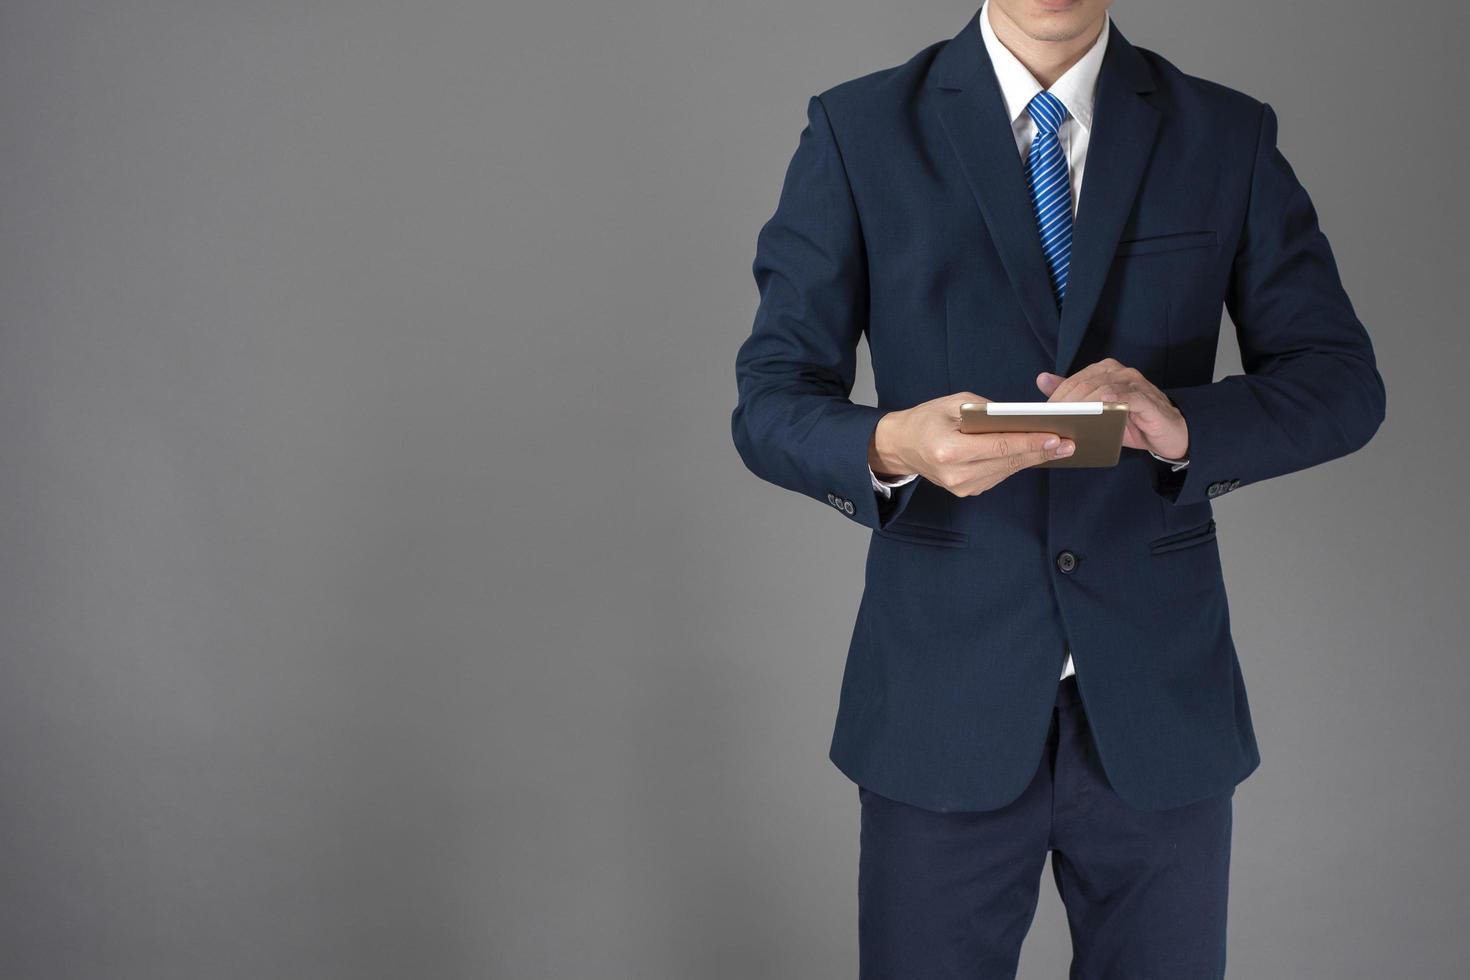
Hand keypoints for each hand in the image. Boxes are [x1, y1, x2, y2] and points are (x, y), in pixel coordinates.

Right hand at [869, 392, 1074, 496]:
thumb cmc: (926, 419)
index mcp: (949, 450)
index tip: (1055, 437)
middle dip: (1040, 451)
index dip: (1029, 442)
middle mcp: (956, 474)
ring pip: (1007, 471)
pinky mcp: (967, 492)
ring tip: (1058, 446)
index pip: (998, 446)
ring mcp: (961, 487)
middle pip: (1008, 462)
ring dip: (1032, 458)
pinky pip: (999, 475)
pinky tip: (1033, 453)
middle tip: (1068, 443)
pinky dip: (1016, 463)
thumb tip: (1020, 418)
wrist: (902, 446)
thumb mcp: (953, 403)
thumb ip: (986, 410)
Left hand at [1036, 358, 1188, 458]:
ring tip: (1071, 419)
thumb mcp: (1099, 410)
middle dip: (1067, 403)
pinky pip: (1127, 397)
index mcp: (1105, 371)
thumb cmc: (1133, 422)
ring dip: (1084, 405)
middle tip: (1054, 420)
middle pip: (1085, 383)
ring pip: (1102, 389)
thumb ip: (1072, 394)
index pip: (1074, 380)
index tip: (1045, 414)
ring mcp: (1135, 383)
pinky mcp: (1147, 399)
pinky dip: (1113, 401)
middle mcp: (1120, 372)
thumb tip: (1042, 379)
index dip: (1058, 397)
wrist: (1171, 434)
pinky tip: (1102, 406)